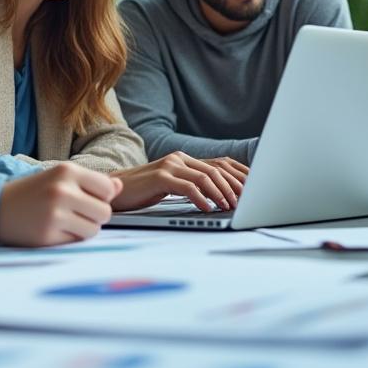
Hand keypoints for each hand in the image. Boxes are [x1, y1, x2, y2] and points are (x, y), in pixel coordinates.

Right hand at [0, 163, 121, 246]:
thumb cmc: (33, 192)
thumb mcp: (60, 178)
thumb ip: (91, 183)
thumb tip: (120, 187)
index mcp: (66, 171)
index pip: (108, 189)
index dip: (101, 197)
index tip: (85, 198)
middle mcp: (62, 190)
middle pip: (105, 212)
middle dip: (94, 216)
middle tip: (75, 213)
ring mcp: (54, 214)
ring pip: (93, 230)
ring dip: (83, 229)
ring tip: (64, 222)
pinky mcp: (47, 236)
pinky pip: (76, 242)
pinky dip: (69, 239)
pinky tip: (52, 230)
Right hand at [109, 152, 246, 212]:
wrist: (112, 191)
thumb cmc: (142, 192)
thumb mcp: (170, 186)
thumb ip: (190, 185)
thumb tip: (220, 198)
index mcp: (184, 159)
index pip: (220, 163)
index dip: (240, 175)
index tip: (255, 189)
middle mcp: (179, 159)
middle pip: (216, 169)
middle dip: (234, 186)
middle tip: (245, 202)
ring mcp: (169, 166)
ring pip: (205, 177)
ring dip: (221, 194)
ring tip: (229, 207)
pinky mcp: (160, 177)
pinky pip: (188, 187)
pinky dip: (202, 198)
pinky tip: (208, 209)